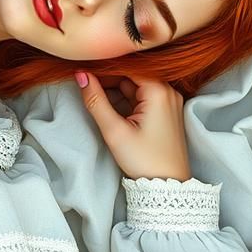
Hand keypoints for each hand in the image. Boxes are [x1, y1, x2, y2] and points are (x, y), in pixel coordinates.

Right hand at [75, 71, 190, 180]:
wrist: (167, 186)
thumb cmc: (144, 160)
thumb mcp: (114, 131)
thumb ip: (96, 101)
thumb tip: (81, 76)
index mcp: (159, 91)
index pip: (128, 65)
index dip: (105, 65)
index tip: (84, 66)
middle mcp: (168, 91)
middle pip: (133, 73)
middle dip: (109, 77)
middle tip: (86, 81)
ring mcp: (170, 101)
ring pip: (138, 85)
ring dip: (117, 88)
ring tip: (95, 93)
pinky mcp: (167, 111)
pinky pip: (144, 96)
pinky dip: (128, 97)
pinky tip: (112, 103)